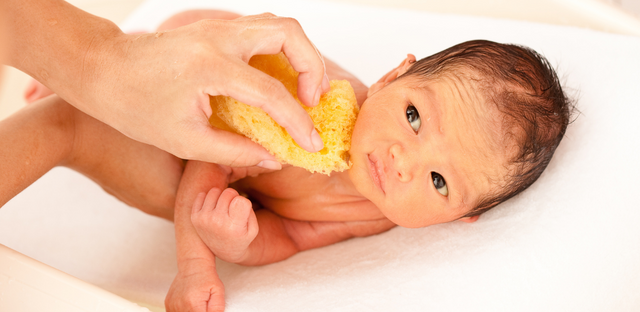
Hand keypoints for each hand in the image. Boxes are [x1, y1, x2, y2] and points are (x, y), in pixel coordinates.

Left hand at [83, 13, 328, 167]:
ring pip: (278, 24)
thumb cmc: (134, 106)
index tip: (311, 143)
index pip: (271, 92)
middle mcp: (218, 37)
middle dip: (313, 67)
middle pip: (289, 33)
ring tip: (303, 89)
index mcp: (210, 66)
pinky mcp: (215, 28)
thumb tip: (273, 159)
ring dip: (300, 53)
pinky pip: (261, 29)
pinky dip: (281, 50)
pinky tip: (277, 77)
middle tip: (313, 101)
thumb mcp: (184, 140)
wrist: (101, 70)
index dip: (297, 122)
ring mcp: (217, 27)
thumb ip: (235, 151)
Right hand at [165, 258, 225, 311]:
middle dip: (198, 311)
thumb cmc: (207, 277)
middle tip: (203, 304)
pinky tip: (189, 302)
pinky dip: (183, 310)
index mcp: (193, 304)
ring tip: (196, 302)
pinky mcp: (168, 303)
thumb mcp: (218, 292)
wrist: (193, 264)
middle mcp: (180, 306)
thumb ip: (217, 309)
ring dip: (190, 311)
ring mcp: (172, 305)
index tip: (207, 308)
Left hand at [191, 188, 258, 262]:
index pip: (240, 200)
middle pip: (228, 192)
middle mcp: (217, 222)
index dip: (243, 202)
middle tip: (232, 209)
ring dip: (220, 197)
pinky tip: (214, 209)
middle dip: (233, 197)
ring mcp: (204, 219)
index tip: (242, 211)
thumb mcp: (252, 228)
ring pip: (215, 191)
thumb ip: (248, 210)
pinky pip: (202, 194)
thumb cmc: (241, 236)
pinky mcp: (195, 217)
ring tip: (223, 208)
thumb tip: (232, 194)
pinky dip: (209, 199)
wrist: (224, 251)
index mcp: (234, 227)